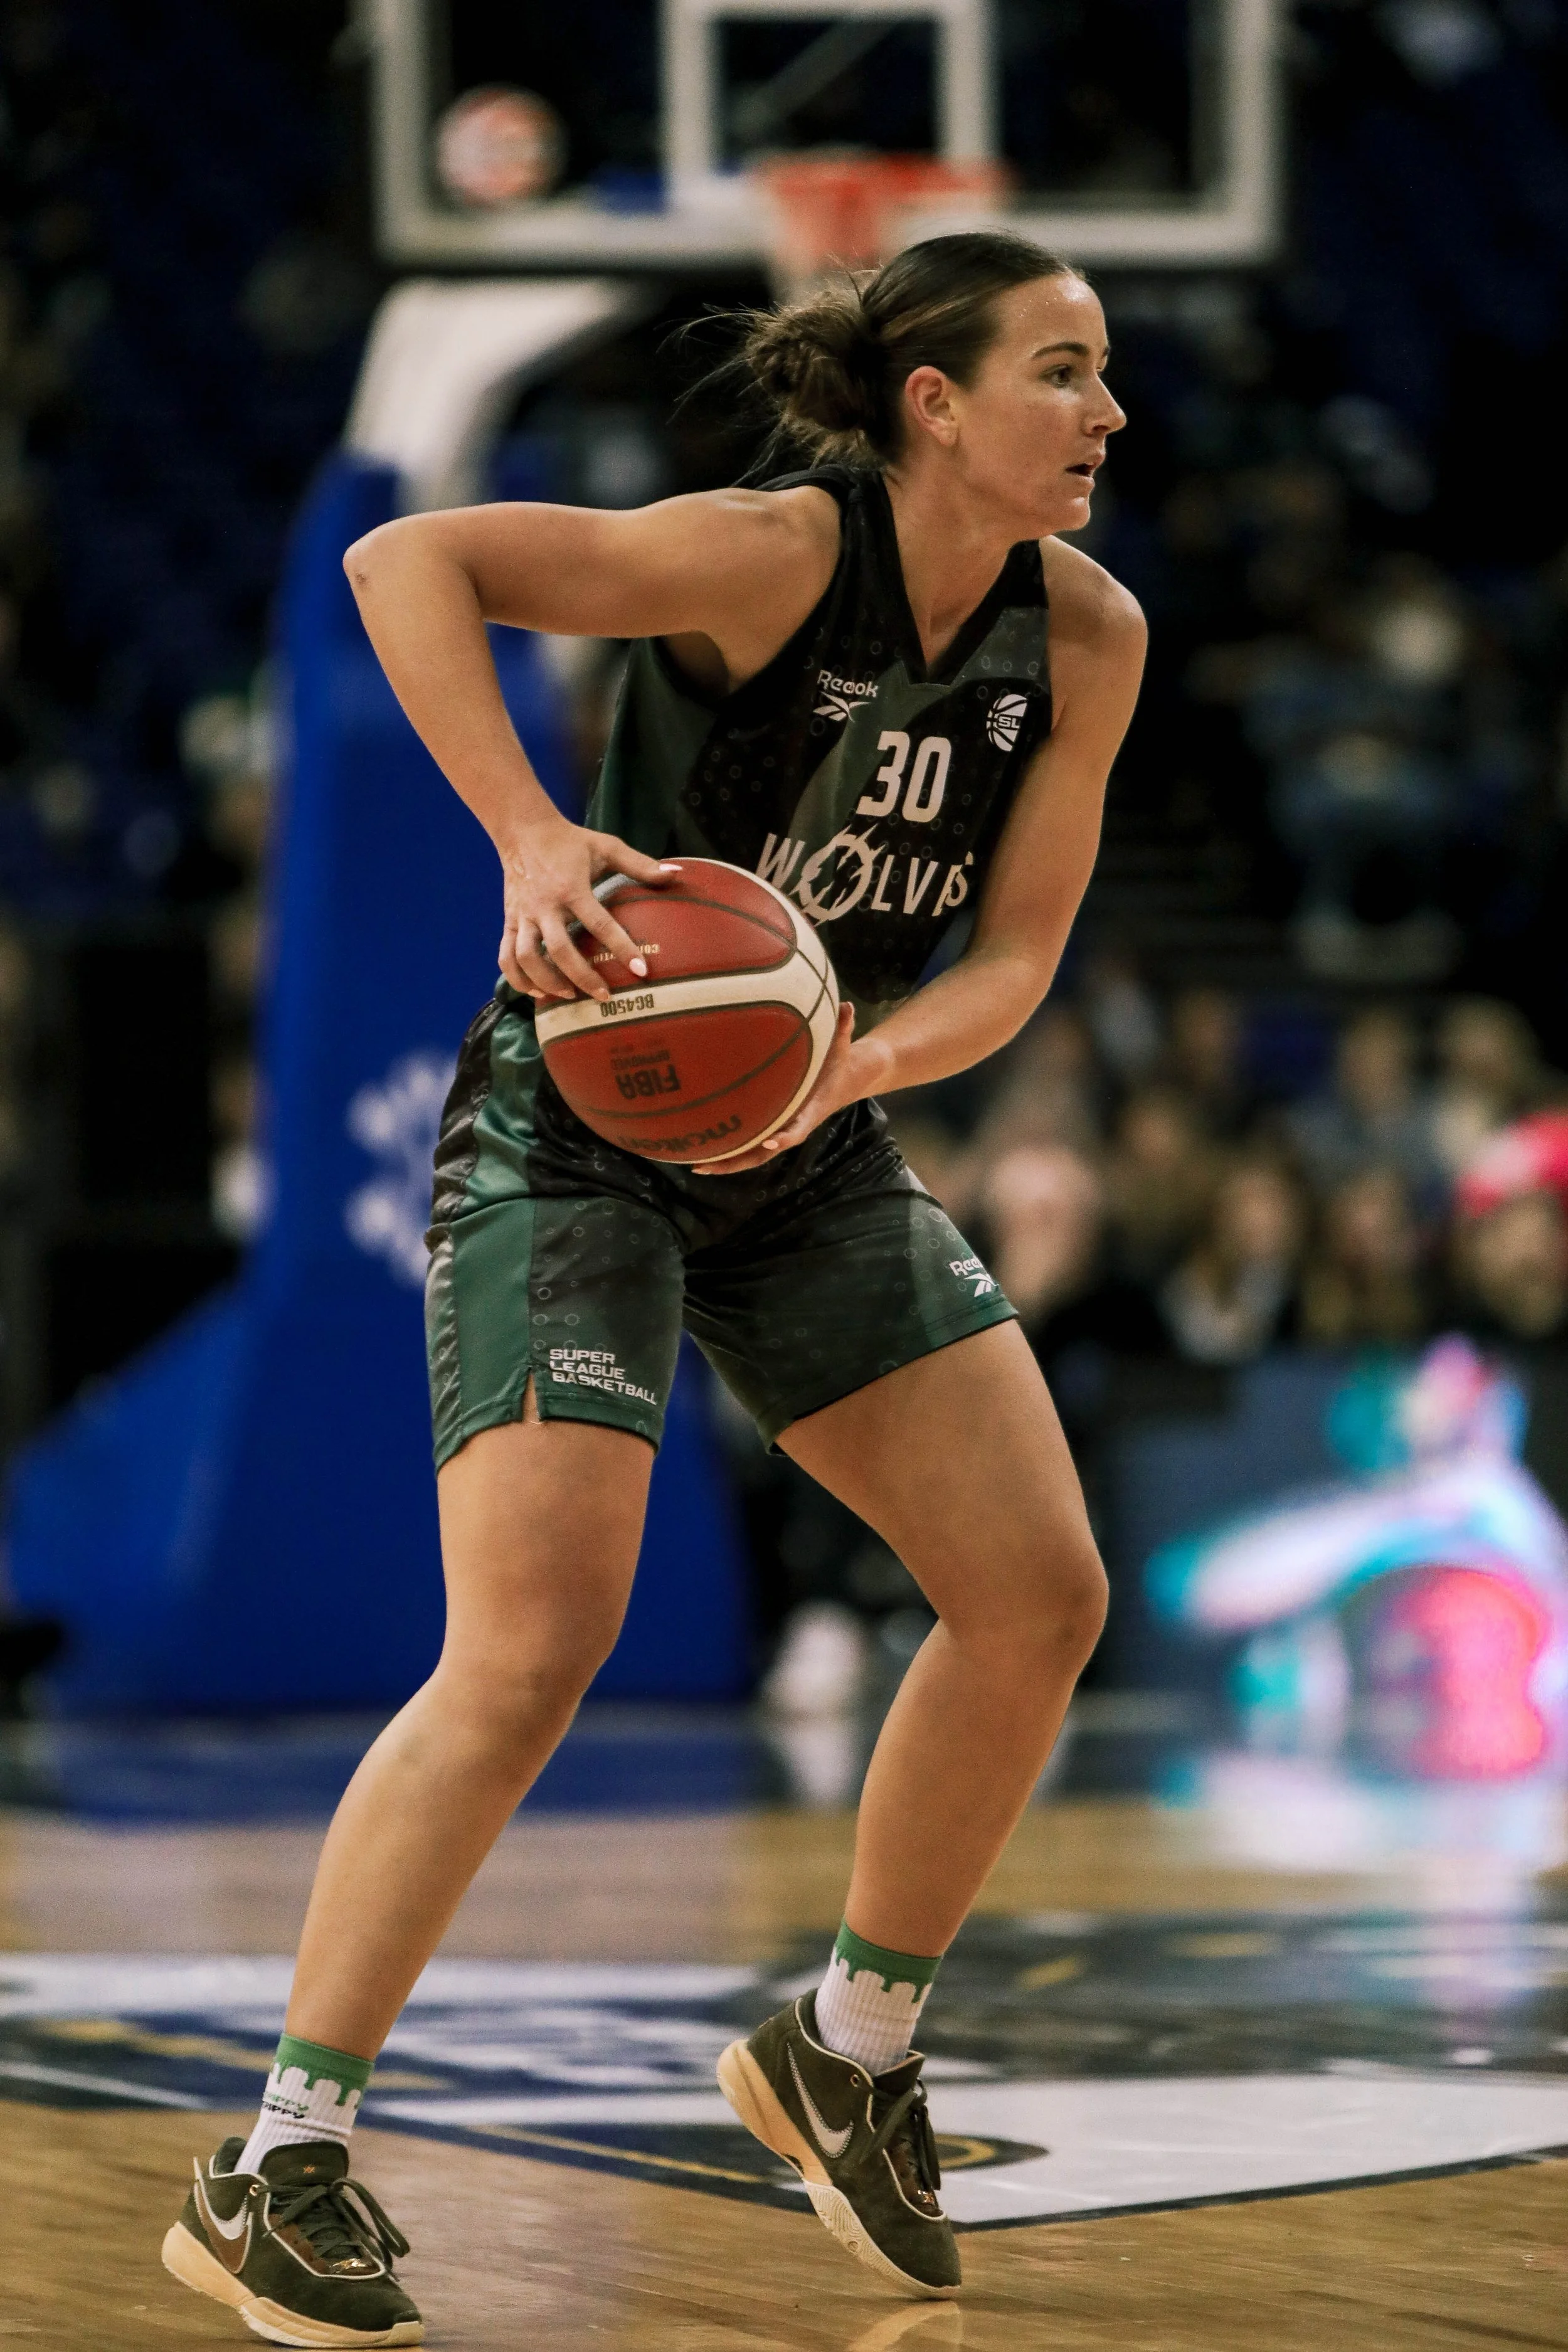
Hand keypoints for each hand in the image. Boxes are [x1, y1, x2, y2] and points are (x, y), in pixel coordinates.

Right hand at [500, 818, 679, 1000]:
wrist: (522, 830)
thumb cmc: (569, 841)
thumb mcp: (606, 847)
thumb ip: (641, 864)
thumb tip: (676, 873)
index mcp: (571, 888)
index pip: (599, 923)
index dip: (621, 947)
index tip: (641, 970)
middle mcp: (545, 906)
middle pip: (559, 950)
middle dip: (582, 977)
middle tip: (604, 996)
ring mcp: (522, 915)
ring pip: (527, 958)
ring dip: (547, 981)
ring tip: (569, 995)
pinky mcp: (508, 921)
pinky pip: (506, 956)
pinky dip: (518, 978)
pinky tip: (537, 991)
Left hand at [694, 1004, 878, 1173]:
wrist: (843, 1082)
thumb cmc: (838, 1062)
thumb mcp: (843, 1045)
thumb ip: (843, 1027)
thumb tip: (846, 1004)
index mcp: (810, 1111)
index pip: (798, 1128)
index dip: (785, 1135)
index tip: (770, 1139)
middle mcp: (793, 1126)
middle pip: (765, 1152)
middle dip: (737, 1161)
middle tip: (707, 1166)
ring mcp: (781, 1130)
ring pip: (753, 1154)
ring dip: (727, 1162)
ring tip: (696, 1165)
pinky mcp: (772, 1127)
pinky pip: (750, 1144)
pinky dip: (729, 1150)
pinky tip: (703, 1150)